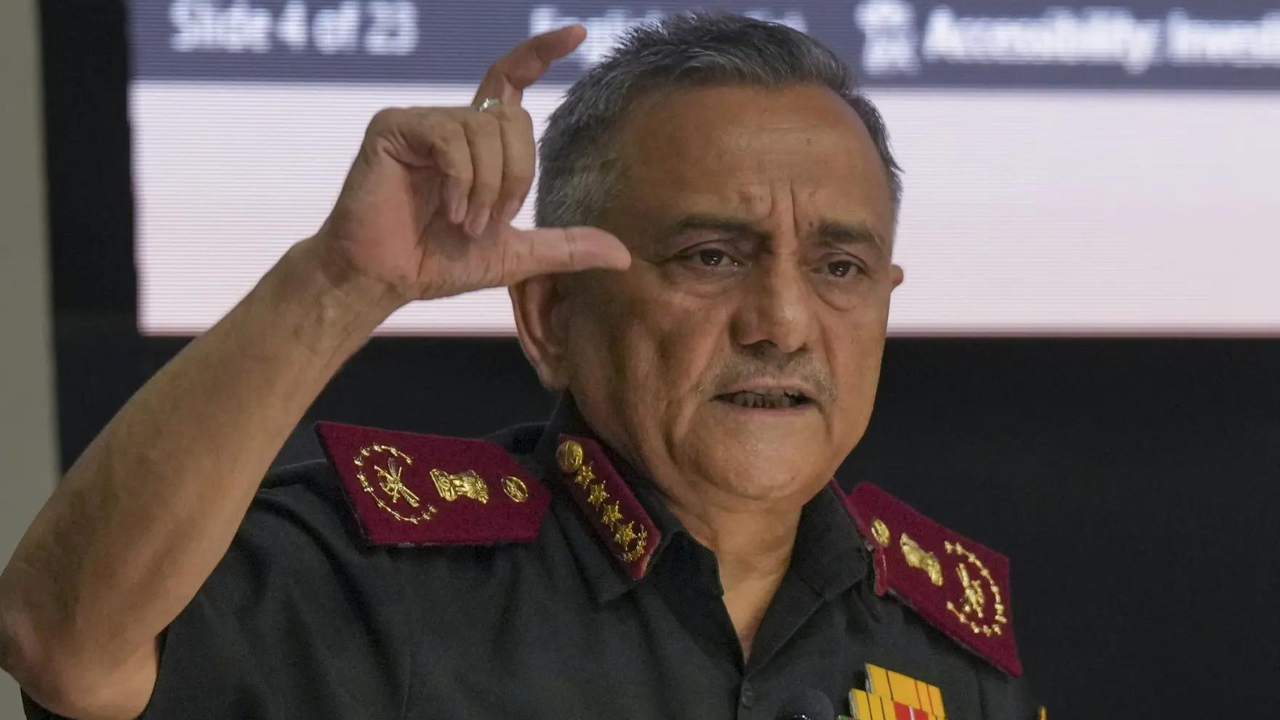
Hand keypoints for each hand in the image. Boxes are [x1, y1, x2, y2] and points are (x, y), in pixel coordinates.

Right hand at [309, 25, 629, 305]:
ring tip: (465, 224)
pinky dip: (461, 182)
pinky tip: (450, 212)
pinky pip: (452, 139)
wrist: (384, 280)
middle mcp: (451, 122)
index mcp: (478, 142)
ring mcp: (421, 121)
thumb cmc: (438, 264)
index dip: (542, 52)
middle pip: (515, 121)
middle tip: (488, 223)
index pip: (511, 81)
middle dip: (515, 180)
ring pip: (487, 132)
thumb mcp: (516, 256)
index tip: (579, 34)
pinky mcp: (393, 127)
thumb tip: (624, 256)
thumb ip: (567, 247)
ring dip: (487, 189)